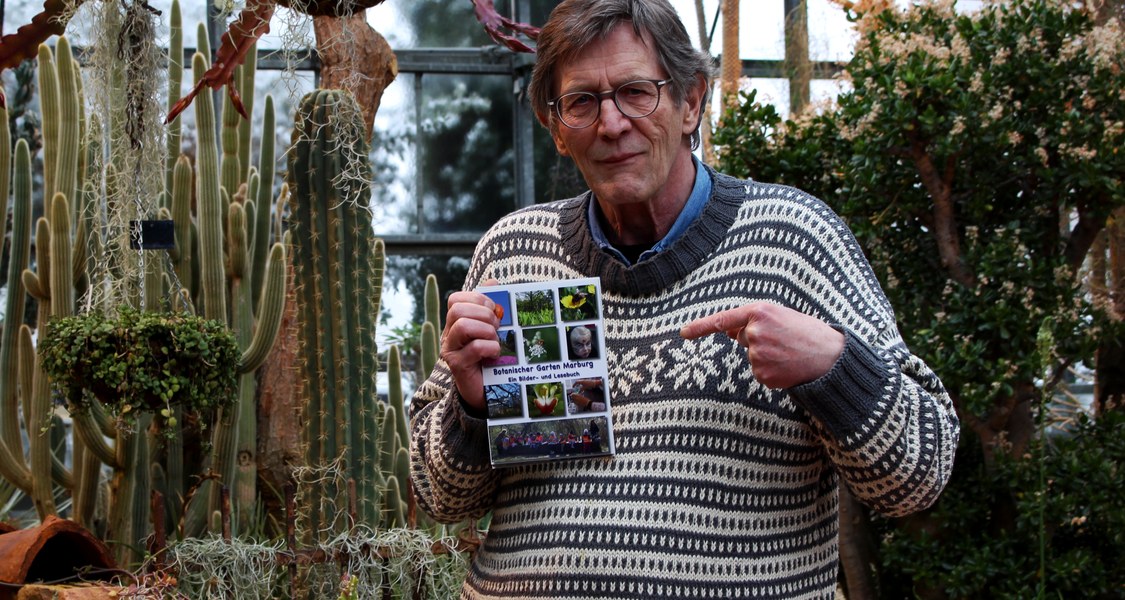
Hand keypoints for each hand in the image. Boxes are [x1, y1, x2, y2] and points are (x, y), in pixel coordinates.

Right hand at [441, 278, 501, 409]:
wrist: (485, 390)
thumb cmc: (489, 356)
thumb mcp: (491, 328)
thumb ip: (490, 306)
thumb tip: (493, 282)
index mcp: (455, 322)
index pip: (456, 299)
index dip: (477, 299)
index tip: (493, 309)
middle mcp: (448, 334)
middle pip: (457, 310)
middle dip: (484, 314)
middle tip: (497, 326)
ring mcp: (450, 350)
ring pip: (463, 326)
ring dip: (487, 330)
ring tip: (496, 340)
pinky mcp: (458, 366)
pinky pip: (474, 347)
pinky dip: (490, 347)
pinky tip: (495, 354)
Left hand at [680, 302, 844, 388]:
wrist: (831, 357)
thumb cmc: (808, 333)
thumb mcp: (781, 316)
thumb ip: (754, 321)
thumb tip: (730, 332)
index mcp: (760, 312)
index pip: (723, 319)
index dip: (700, 327)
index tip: (683, 333)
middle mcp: (755, 332)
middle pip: (742, 338)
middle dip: (758, 339)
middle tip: (785, 339)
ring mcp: (758, 355)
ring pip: (752, 356)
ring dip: (767, 356)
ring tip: (790, 352)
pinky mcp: (762, 374)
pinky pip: (759, 372)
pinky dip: (772, 370)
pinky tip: (788, 365)